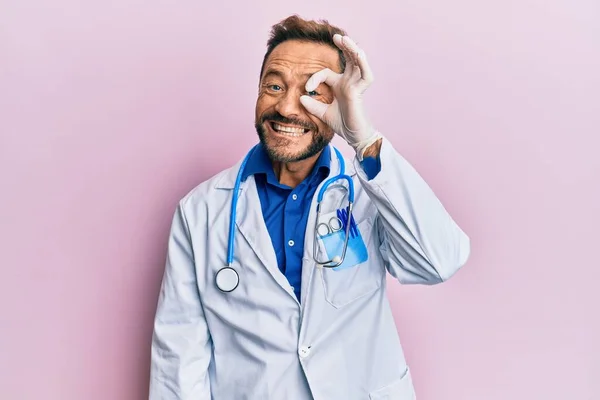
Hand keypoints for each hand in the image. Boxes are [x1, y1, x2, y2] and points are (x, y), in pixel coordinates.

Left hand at [300, 34, 381, 159]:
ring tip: (345, 39)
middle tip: (336, 36)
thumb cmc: (342, 123)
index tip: (306, 89)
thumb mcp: (322, 113)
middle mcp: (349, 83)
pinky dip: (363, 63)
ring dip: (352, 49)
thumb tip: (300, 97)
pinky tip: (358, 53)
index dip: (314, 78)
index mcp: (340, 86)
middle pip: (348, 59)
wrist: (353, 136)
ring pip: (358, 62)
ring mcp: (356, 86)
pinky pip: (365, 74)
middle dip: (343, 47)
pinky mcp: (360, 92)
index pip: (326, 73)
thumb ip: (312, 105)